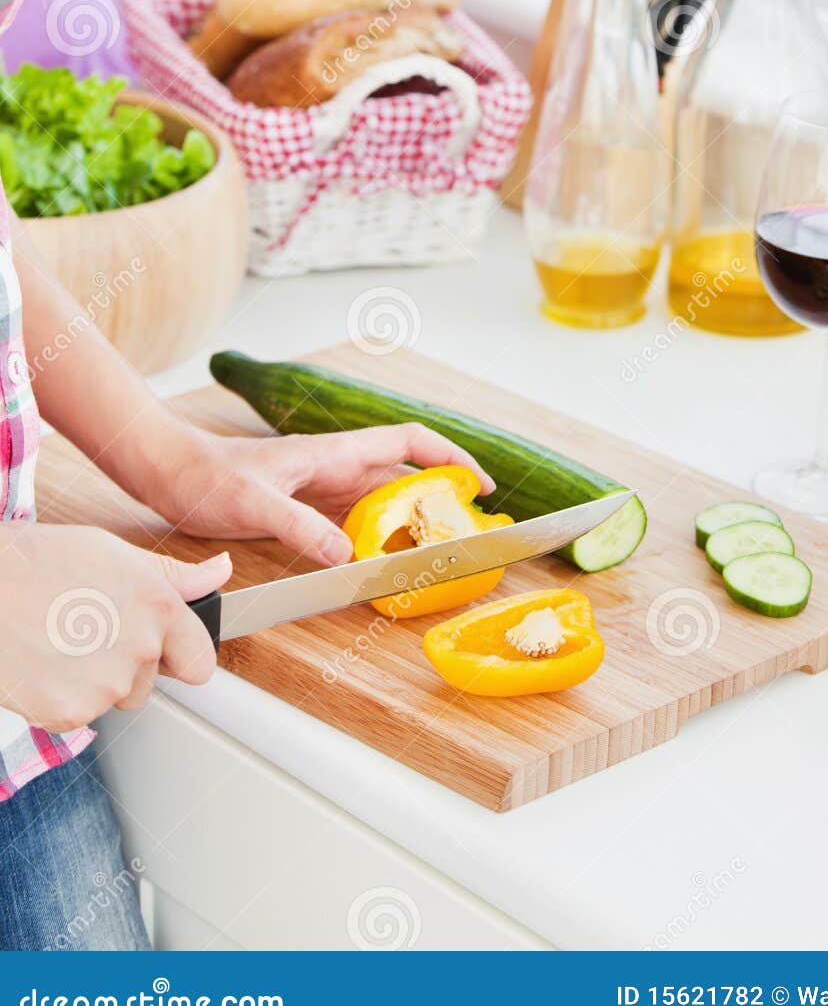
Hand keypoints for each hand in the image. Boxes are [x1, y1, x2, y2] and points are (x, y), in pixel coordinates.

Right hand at [0, 525, 227, 729]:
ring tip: (60, 641)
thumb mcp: (114, 553)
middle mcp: (140, 649)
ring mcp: (106, 685)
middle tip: (86, 631)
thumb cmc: (39, 562)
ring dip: (95, 681)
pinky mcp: (70, 714)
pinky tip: (43, 663)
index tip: (161, 648)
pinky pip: (80, 714)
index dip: (179, 655)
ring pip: (115, 698)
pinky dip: (62, 696)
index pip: (202, 660)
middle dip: (129, 665)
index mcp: (158, 607)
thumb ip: (175, 575)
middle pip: (151, 681)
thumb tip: (221, 571)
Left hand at [142, 424, 494, 568]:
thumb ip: (300, 527)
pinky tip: (382, 563)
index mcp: (334, 452)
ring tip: (435, 553)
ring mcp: (321, 488)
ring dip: (410, 523)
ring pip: (382, 503)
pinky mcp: (305, 509)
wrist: (170, 472)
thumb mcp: (254, 502)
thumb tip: (345, 556)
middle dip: (440, 498)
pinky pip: (355, 522)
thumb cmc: (207, 475)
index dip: (449, 458)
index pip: (408, 442)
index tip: (479, 484)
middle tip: (468, 531)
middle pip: (403, 477)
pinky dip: (377, 540)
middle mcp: (335, 468)